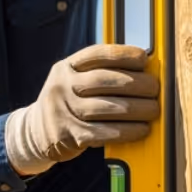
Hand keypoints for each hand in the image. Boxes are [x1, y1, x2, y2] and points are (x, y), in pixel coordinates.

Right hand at [4, 44, 160, 175]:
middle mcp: (62, 86)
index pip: (97, 54)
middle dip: (136, 84)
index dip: (123, 54)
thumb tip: (143, 69)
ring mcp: (64, 112)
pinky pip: (104, 133)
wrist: (36, 132)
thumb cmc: (68, 102)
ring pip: (108, 108)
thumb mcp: (74, 80)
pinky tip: (142, 129)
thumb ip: (100, 73)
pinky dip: (127, 131)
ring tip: (154, 109)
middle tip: (155, 88)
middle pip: (105, 81)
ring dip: (137, 109)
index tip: (143, 58)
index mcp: (66, 67)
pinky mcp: (70, 136)